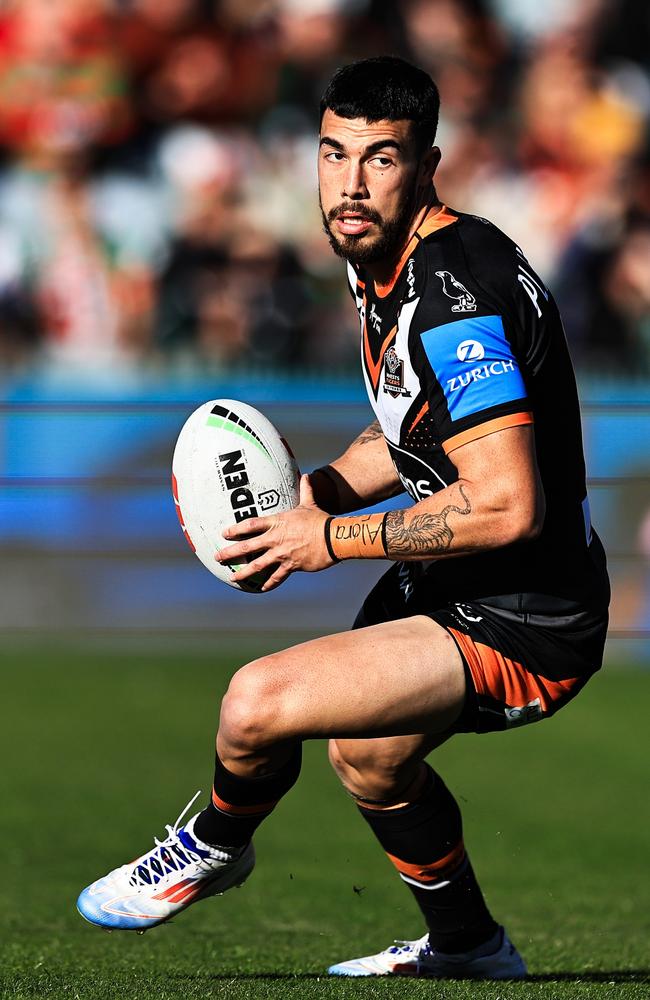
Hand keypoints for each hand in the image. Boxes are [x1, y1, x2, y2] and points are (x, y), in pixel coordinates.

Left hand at [216, 474, 335, 590]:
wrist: (333, 538)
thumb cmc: (321, 519)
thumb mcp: (310, 503)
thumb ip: (305, 490)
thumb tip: (305, 475)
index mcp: (277, 523)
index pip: (251, 525)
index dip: (236, 529)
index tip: (224, 533)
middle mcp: (275, 539)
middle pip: (248, 547)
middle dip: (230, 553)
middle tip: (218, 557)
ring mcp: (282, 554)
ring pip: (258, 565)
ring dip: (243, 572)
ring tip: (233, 577)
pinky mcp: (291, 566)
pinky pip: (276, 577)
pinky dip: (268, 583)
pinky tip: (261, 588)